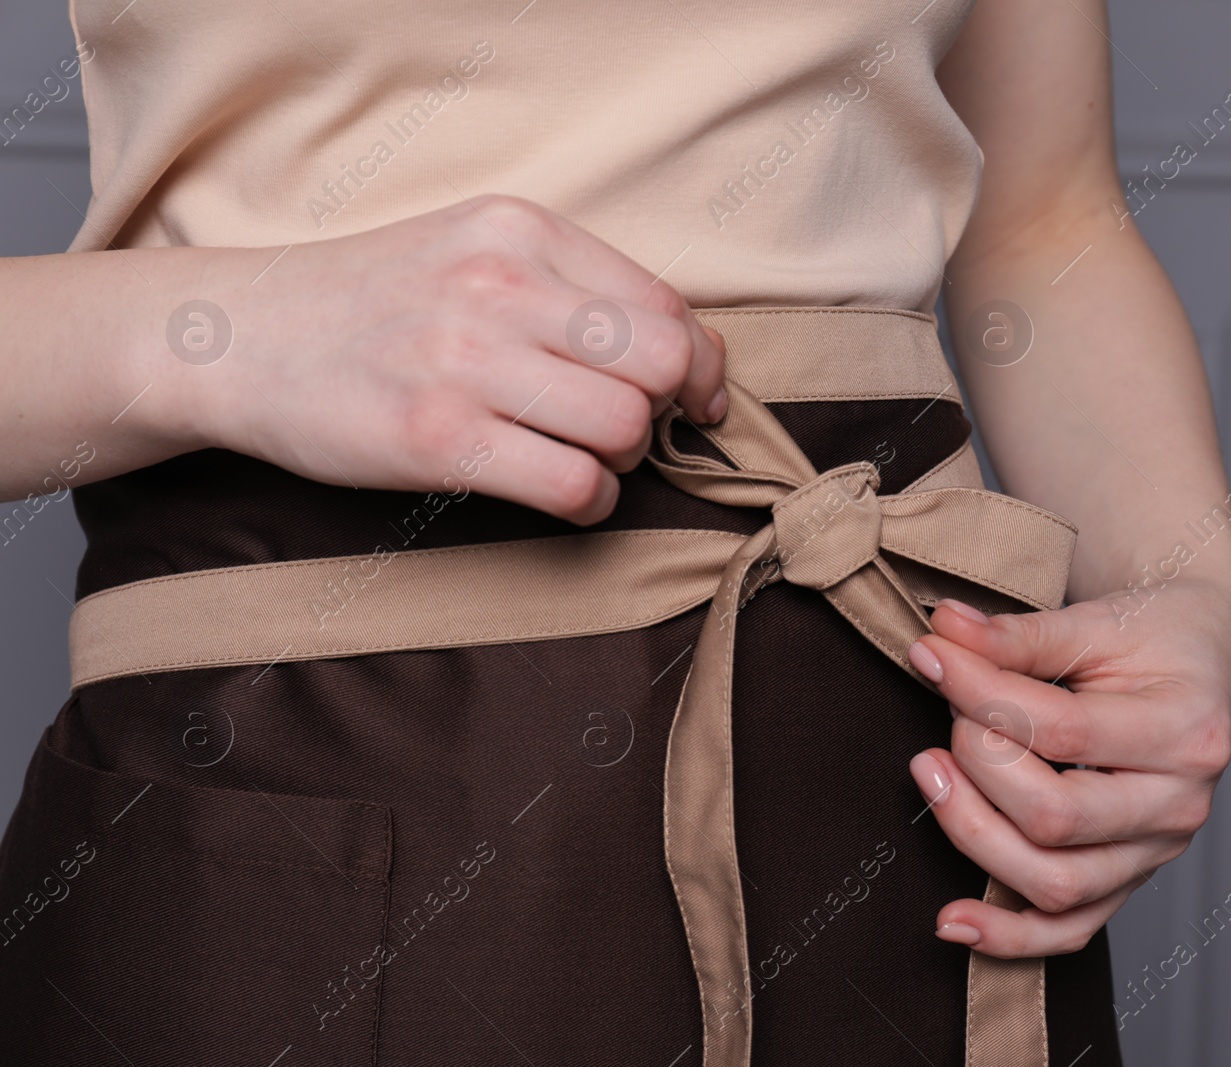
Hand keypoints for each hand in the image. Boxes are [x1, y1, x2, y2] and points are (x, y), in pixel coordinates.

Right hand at [164, 195, 726, 523]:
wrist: (240, 337)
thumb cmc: (374, 303)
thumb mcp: (471, 251)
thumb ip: (567, 285)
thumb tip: (682, 352)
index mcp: (519, 231)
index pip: (667, 305)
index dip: (703, 367)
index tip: (699, 401)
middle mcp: (499, 284)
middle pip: (662, 364)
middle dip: (665, 412)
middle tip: (628, 433)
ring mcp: (465, 360)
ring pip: (625, 425)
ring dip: (623, 461)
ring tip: (582, 460)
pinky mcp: (436, 437)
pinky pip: (573, 484)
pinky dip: (590, 504)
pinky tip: (564, 497)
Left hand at [905, 578, 1230, 956]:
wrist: (1200, 659)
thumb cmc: (1154, 637)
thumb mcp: (1096, 620)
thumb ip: (1019, 635)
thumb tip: (943, 631)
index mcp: (1186, 731)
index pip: (1064, 730)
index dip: (982, 695)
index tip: (934, 656)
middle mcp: (1179, 804)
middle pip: (1056, 817)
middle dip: (978, 764)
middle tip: (951, 713)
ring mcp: (1156, 853)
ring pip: (1054, 883)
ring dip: (972, 833)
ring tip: (931, 773)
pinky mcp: (1128, 879)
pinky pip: (1068, 930)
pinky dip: (1007, 938)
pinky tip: (952, 920)